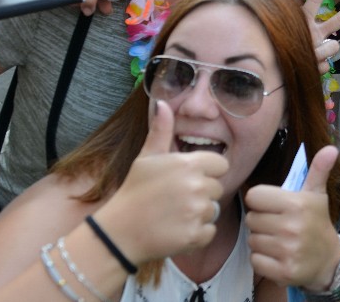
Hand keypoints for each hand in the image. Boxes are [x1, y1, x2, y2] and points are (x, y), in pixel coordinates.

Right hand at [93, 101, 228, 263]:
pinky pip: (209, 232)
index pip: (220, 165)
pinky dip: (196, 235)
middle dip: (201, 194)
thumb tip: (162, 102)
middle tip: (175, 199)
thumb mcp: (147, 158)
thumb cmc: (134, 191)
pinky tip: (175, 229)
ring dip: (198, 214)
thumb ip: (161, 131)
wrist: (118, 233)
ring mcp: (196, 212)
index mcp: (188, 164)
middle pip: (216, 189)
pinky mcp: (195, 236)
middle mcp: (196, 186)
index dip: (207, 172)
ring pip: (212, 210)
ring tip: (173, 214)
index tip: (188, 179)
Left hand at [245, 145, 339, 290]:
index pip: (254, 196)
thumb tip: (331, 148)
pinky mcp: (284, 271)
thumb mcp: (317, 195)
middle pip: (251, 219)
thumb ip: (318, 170)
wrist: (328, 261)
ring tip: (278, 240)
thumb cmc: (317, 223)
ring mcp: (288, 250)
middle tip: (278, 225)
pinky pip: (255, 260)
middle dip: (261, 222)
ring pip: (252, 240)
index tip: (274, 206)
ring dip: (261, 241)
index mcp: (297, 204)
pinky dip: (262, 260)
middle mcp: (292, 227)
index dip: (262, 201)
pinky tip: (277, 255)